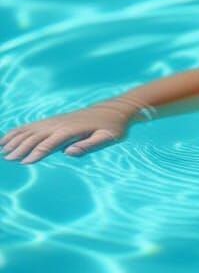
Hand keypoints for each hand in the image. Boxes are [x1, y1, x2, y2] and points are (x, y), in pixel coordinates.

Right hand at [1, 101, 136, 164]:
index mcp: (73, 130)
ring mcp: (56, 121)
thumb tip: (68, 153)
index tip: (25, 162)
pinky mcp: (54, 121)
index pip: (51, 142)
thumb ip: (89, 145)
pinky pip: (32, 126)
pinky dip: (17, 131)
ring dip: (16, 139)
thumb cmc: (113, 127)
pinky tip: (5, 139)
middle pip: (36, 136)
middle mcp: (61, 124)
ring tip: (2, 150)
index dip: (38, 152)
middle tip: (9, 159)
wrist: (114, 110)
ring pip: (30, 130)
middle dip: (22, 147)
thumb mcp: (109, 138)